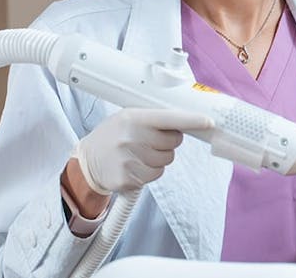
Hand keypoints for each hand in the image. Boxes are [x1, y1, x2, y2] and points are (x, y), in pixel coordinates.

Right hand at [73, 108, 213, 194]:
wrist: (87, 162)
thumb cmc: (113, 136)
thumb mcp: (128, 117)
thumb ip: (154, 118)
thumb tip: (186, 120)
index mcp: (133, 118)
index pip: (169, 118)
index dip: (191, 120)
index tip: (208, 122)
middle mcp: (132, 138)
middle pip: (173, 141)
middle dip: (169, 141)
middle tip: (153, 139)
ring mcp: (130, 159)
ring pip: (167, 159)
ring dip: (160, 157)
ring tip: (141, 152)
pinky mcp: (129, 178)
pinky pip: (156, 174)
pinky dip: (152, 171)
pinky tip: (137, 164)